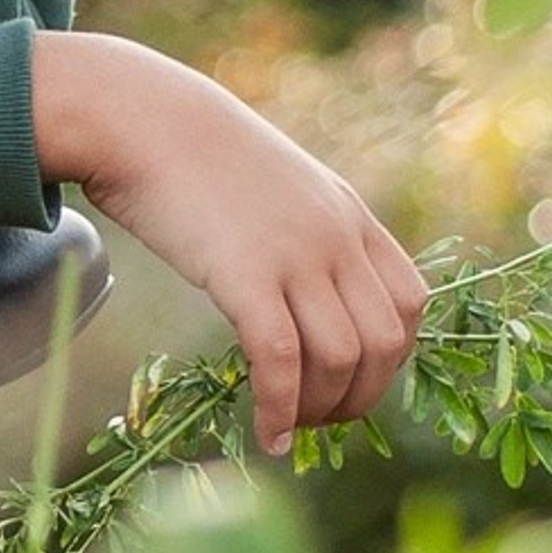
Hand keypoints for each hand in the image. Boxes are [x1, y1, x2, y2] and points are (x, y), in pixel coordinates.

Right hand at [30, 31, 427, 453]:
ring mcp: (294, 256)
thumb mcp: (275, 185)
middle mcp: (335, 237)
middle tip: (321, 419)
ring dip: (321, 408)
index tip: (355, 381)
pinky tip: (267, 434)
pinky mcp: (244, 275)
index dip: (392, 357)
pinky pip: (281, 360)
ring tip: (290, 425)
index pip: (409, 302)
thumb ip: (303, 229)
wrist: (142, 118)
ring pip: (340, 358)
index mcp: (349, 215)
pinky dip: (280, 408)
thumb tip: (301, 287)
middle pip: (383, 342)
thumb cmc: (193, 153)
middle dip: (361, 396)